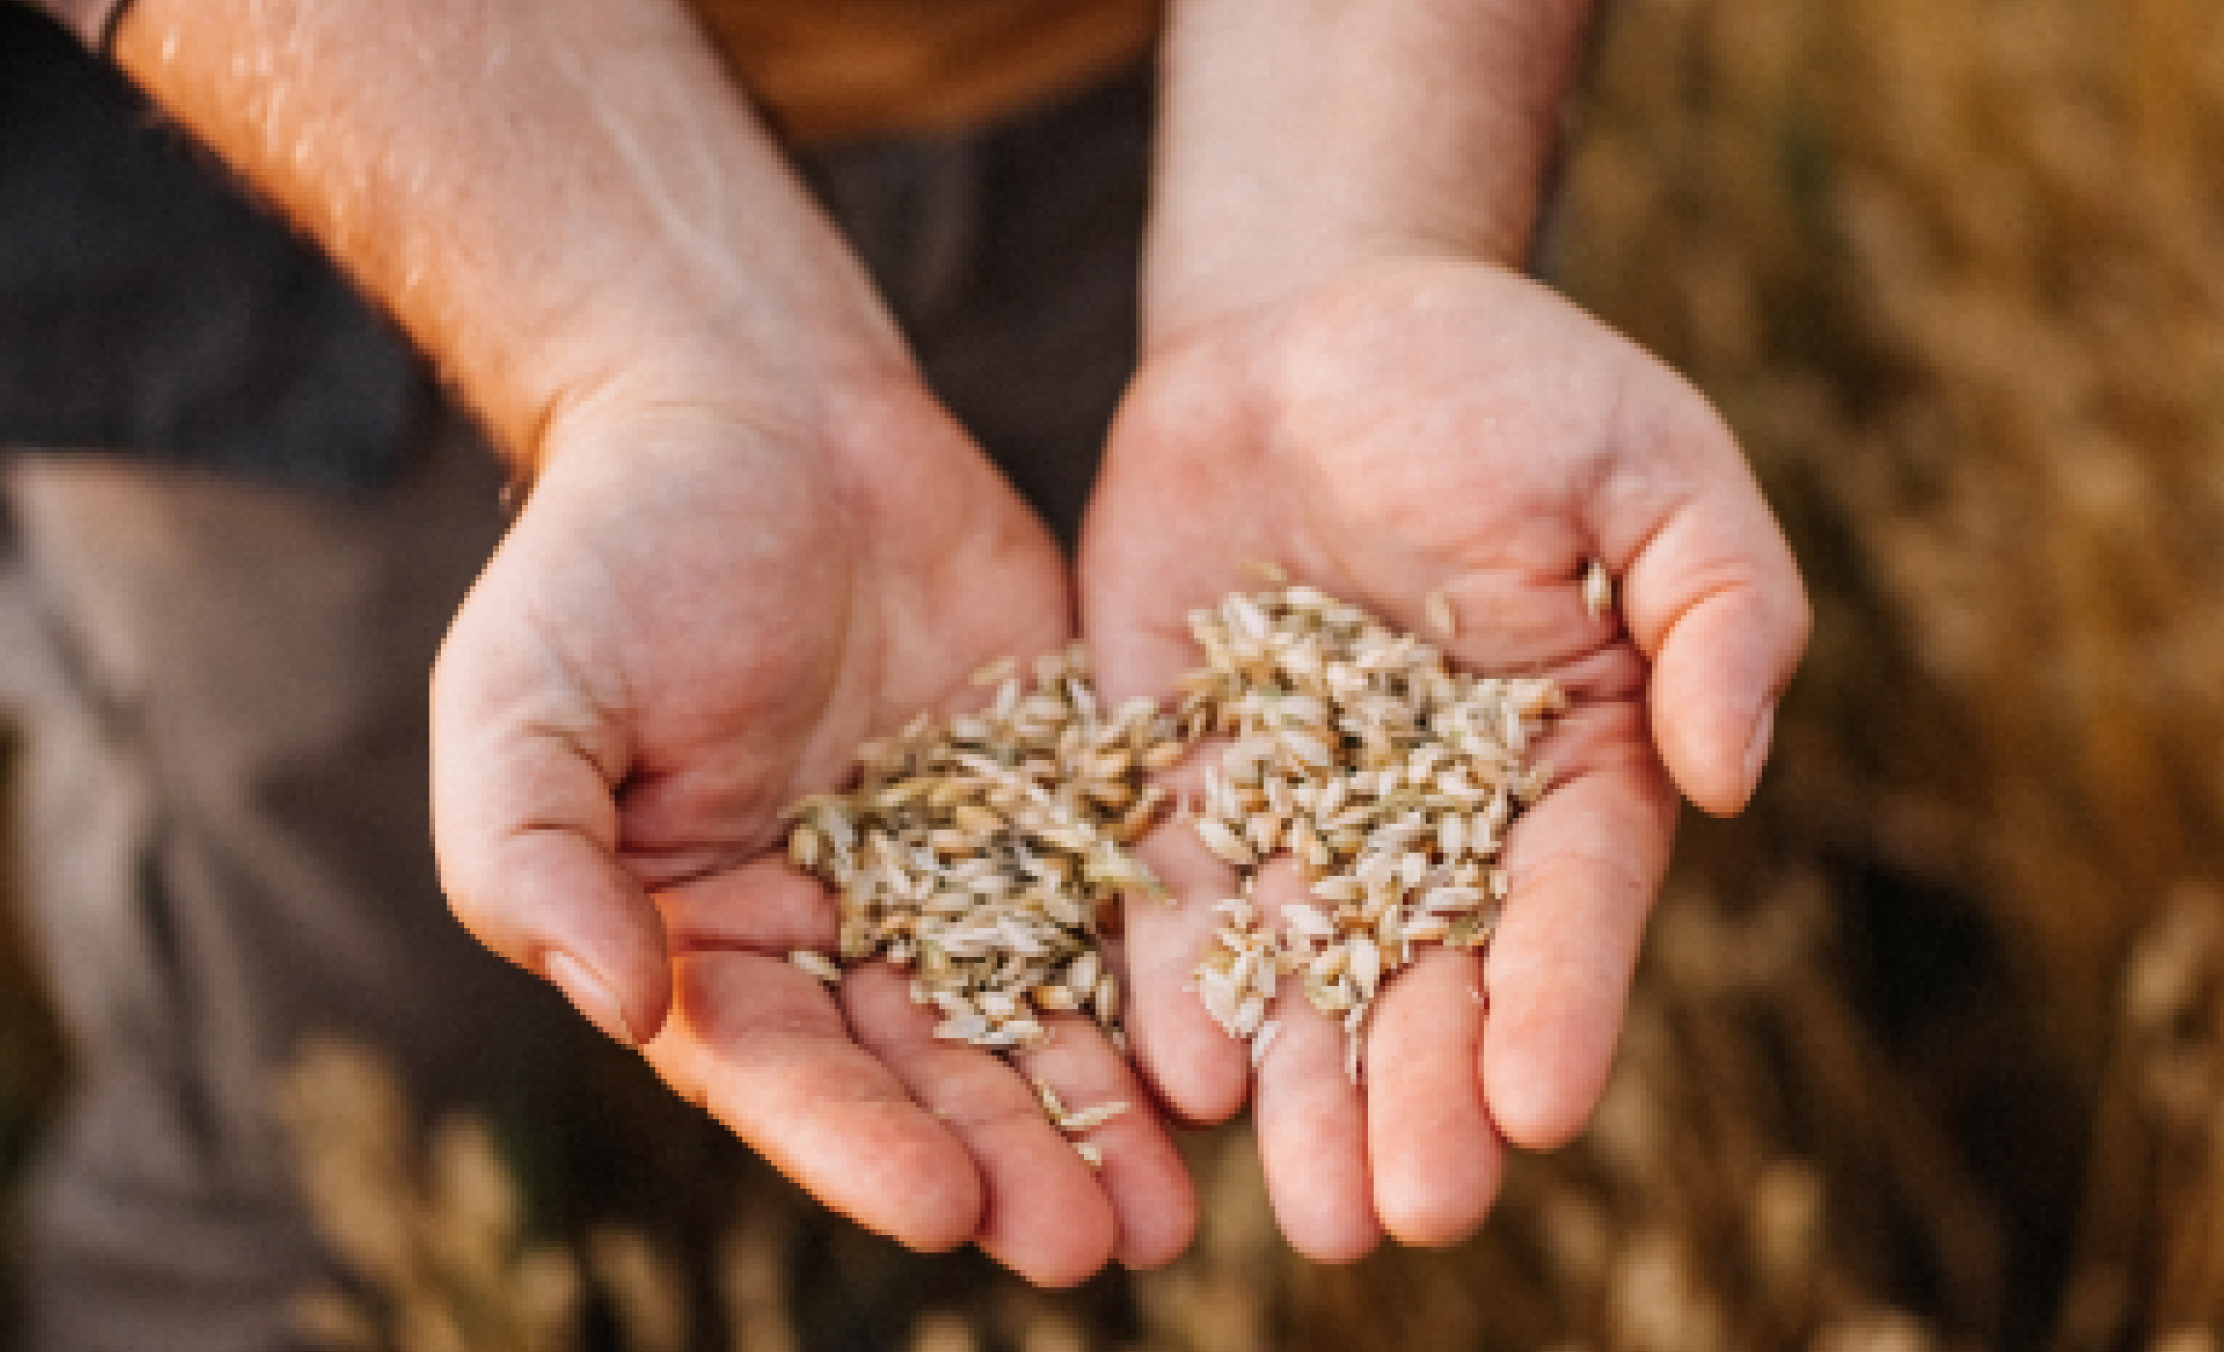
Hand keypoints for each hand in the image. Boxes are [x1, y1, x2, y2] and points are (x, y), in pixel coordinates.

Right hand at [431, 374, 1194, 1283]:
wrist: (759, 402)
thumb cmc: (614, 550)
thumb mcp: (524, 699)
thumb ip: (534, 857)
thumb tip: (613, 1000)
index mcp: (714, 938)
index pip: (786, 1072)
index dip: (860, 1144)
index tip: (944, 1208)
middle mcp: (843, 929)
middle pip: (931, 1073)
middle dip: (1010, 1162)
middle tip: (1097, 1247)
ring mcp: (962, 864)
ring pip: (1040, 1012)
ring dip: (1104, 1113)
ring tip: (1183, 1213)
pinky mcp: (1057, 791)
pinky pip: (1117, 894)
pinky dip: (1166, 975)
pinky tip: (1232, 1044)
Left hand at [1080, 259, 1808, 1260]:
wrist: (1307, 329)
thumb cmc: (1504, 381)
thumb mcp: (1646, 460)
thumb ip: (1717, 608)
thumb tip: (1733, 776)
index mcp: (1567, 759)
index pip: (1570, 905)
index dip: (1559, 1006)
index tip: (1540, 1108)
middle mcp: (1429, 817)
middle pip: (1430, 978)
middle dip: (1420, 1096)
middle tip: (1407, 1213)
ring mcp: (1293, 808)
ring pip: (1300, 974)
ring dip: (1304, 1090)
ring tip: (1309, 1207)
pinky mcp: (1175, 779)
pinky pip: (1171, 897)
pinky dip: (1176, 984)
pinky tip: (1179, 1073)